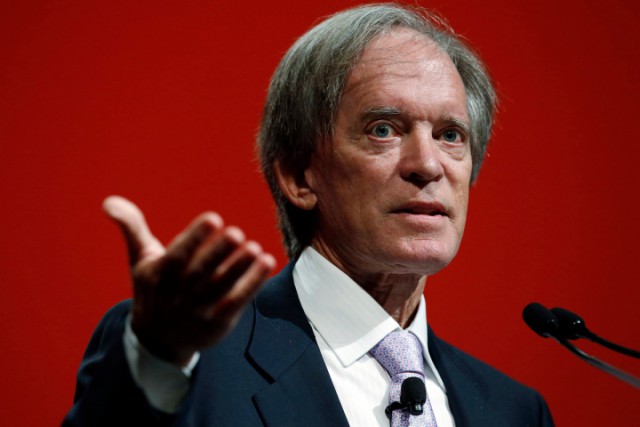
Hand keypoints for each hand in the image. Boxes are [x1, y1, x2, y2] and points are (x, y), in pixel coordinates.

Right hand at [103, 196, 275, 365]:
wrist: (157, 341)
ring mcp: (198, 310)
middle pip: (200, 273)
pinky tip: (266, 262)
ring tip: (255, 249)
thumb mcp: (141, 259)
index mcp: (159, 275)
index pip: (178, 255)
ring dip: (240, 268)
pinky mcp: (218, 322)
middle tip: (236, 233)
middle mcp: (178, 294)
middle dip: (218, 253)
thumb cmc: (153, 289)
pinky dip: (252, 284)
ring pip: (221, 287)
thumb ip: (132, 228)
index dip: (195, 237)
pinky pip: (236, 302)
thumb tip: (109, 201)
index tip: (213, 218)